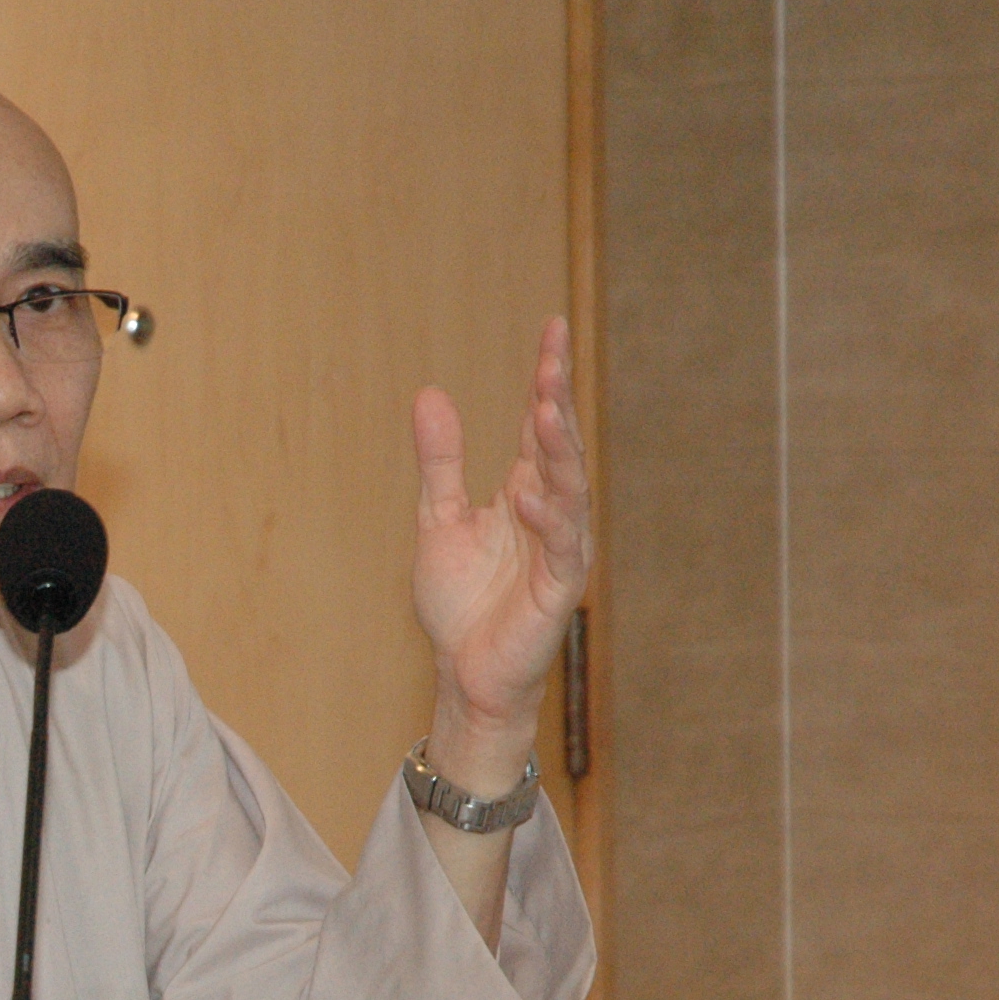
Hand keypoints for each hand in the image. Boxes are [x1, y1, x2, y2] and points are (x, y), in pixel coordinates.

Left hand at [409, 317, 592, 792]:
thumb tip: (429, 395)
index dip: (546, 379)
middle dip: (558, 400)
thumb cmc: (460, 603)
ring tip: (547, 409)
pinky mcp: (558, 590)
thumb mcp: (438, 520)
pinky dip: (550, 521)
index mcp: (524, 492)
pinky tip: (533, 495)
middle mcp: (549, 513)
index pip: (538, 426)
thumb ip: (440, 462)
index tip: (550, 328)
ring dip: (559, 451)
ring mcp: (559, 550)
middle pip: (559, 447)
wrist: (464, 672)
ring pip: (568, 490)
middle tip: (552, 355)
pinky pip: (562, 549)